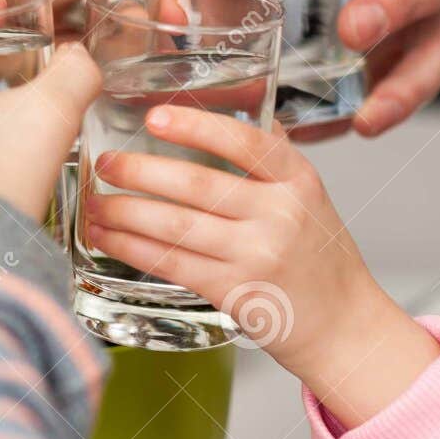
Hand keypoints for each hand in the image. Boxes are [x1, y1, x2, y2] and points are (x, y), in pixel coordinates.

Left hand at [83, 107, 439, 427]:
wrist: (343, 326)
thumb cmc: (320, 259)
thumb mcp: (309, 198)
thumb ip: (274, 160)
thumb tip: (245, 112)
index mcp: (297, 180)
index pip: (245, 142)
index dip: (195, 127)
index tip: (155, 116)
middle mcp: (280, 214)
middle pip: (197, 185)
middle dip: (140, 172)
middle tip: (105, 164)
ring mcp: (256, 255)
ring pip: (176, 226)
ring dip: (125, 213)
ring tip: (96, 203)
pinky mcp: (234, 291)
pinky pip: (171, 263)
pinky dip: (131, 249)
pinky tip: (108, 238)